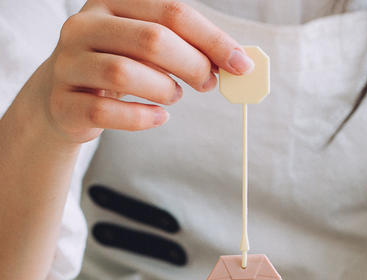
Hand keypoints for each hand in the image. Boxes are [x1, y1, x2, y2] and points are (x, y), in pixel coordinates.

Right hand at [40, 0, 253, 142]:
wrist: (64, 96)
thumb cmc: (117, 68)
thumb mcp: (146, 49)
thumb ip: (185, 48)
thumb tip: (235, 62)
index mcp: (112, 2)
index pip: (172, 12)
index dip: (212, 40)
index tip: (241, 64)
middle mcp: (86, 26)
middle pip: (151, 39)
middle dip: (192, 65)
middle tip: (208, 83)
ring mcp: (69, 63)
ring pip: (125, 73)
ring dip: (164, 90)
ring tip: (174, 95)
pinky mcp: (63, 101)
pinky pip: (105, 111)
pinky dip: (141, 118)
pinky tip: (158, 117)